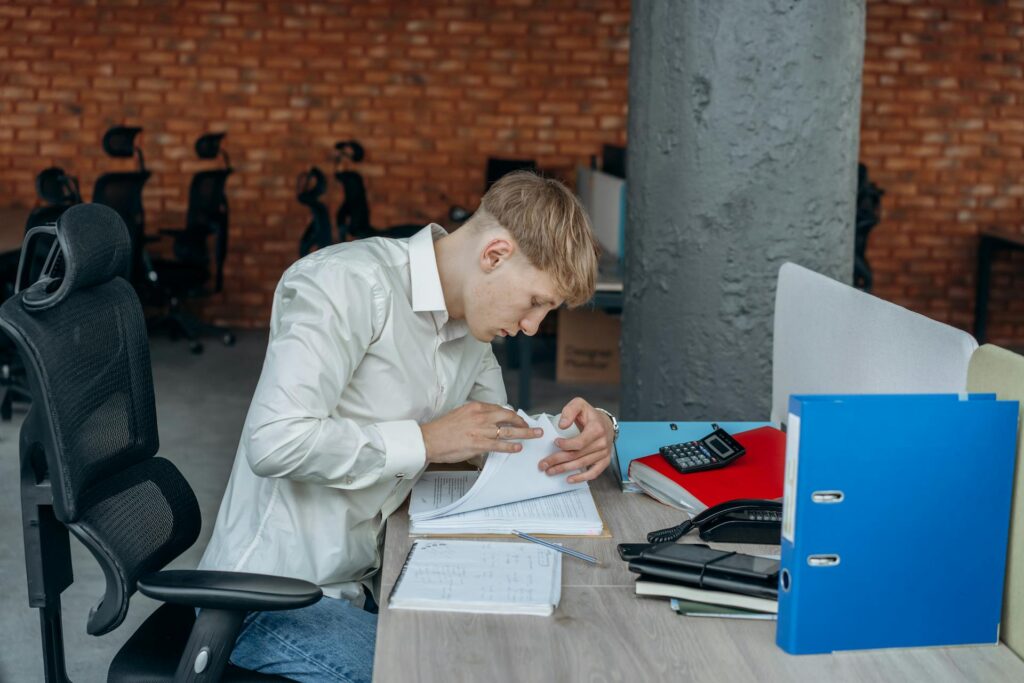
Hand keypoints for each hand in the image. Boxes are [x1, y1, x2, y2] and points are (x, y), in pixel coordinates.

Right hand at [420, 401, 543, 464]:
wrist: (429, 439)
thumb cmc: (442, 429)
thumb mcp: (460, 414)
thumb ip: (475, 416)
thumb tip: (487, 423)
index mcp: (476, 407)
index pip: (499, 409)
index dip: (511, 415)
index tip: (517, 420)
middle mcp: (481, 416)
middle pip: (508, 417)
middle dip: (523, 423)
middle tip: (533, 427)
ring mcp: (481, 430)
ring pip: (508, 431)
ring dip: (524, 433)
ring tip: (535, 435)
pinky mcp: (478, 444)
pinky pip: (499, 445)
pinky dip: (510, 446)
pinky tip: (518, 448)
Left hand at [539, 397, 613, 482]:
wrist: (606, 423)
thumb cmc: (590, 415)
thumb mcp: (580, 405)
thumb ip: (570, 411)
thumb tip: (562, 425)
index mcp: (596, 429)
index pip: (579, 442)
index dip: (566, 445)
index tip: (554, 443)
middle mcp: (602, 443)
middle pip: (577, 455)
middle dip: (558, 460)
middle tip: (543, 464)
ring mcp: (604, 453)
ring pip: (582, 464)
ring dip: (564, 470)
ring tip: (550, 471)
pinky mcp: (604, 461)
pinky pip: (594, 473)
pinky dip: (581, 478)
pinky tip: (569, 479)